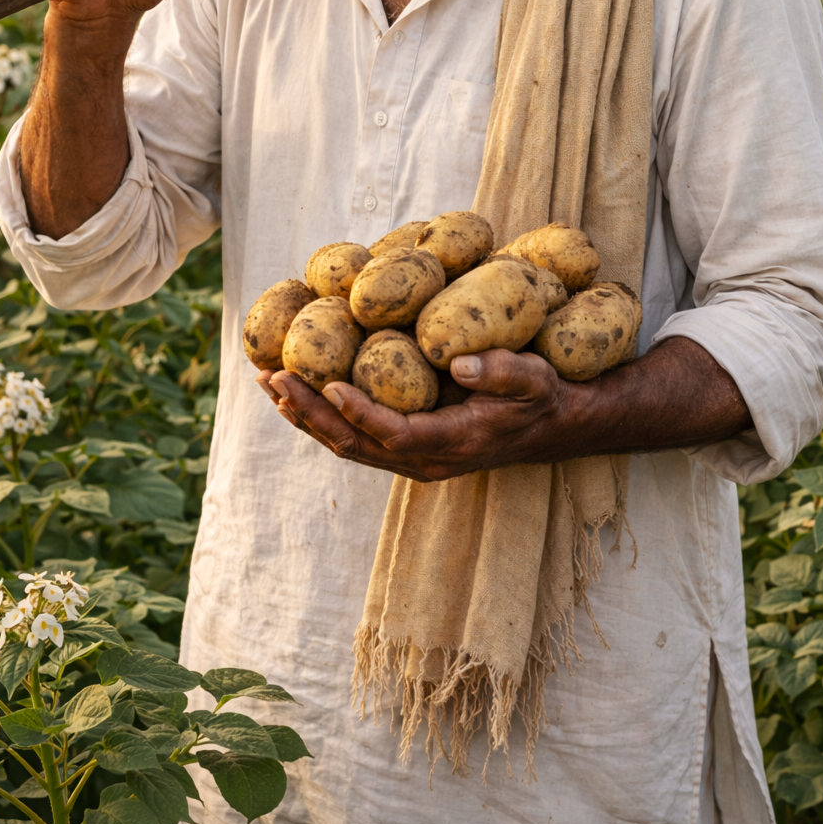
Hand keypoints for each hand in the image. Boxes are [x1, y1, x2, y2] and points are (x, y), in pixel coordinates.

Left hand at [258, 350, 585, 481]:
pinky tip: (299, 389)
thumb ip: (502, 371)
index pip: (396, 434)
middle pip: (356, 445)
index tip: (329, 385)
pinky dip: (322, 414)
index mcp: (455, 443)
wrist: (552, 425)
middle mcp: (426, 460)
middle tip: (274, 379)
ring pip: (348, 444)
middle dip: (311, 413)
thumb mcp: (534, 379)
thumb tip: (458, 363)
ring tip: (270, 383)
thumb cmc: (543, 397)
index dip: (360, 413)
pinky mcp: (406, 446)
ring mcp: (414, 457)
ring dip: (306, 415)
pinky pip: (356, 436)